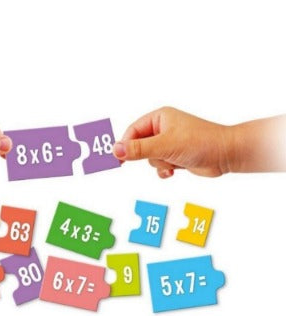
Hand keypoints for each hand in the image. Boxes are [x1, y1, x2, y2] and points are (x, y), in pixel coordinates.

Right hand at [113, 107, 285, 177]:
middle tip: (157, 157)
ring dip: (160, 163)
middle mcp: (163, 128)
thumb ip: (138, 149)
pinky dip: (164, 170)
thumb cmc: (200, 142)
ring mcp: (169, 143)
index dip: (125, 145)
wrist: (226, 155)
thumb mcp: (164, 146)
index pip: (133, 131)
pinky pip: (160, 165)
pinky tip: (173, 171)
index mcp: (159, 118)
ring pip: (150, 158)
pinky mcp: (175, 155)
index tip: (118, 159)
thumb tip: (115, 150)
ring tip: (174, 161)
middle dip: (149, 156)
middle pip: (140, 146)